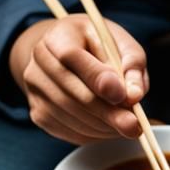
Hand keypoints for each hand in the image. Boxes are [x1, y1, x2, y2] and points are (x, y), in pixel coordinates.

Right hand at [10, 14, 148, 143]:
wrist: (64, 56)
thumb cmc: (97, 47)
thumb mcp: (120, 43)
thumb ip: (131, 64)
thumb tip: (134, 96)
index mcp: (58, 35)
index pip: (71, 56)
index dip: (97, 78)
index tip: (122, 96)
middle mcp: (39, 61)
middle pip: (73, 94)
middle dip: (108, 113)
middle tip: (134, 126)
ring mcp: (35, 89)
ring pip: (72, 117)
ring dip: (104, 127)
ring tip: (127, 126)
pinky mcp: (39, 114)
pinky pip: (69, 131)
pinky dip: (94, 135)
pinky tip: (110, 129)